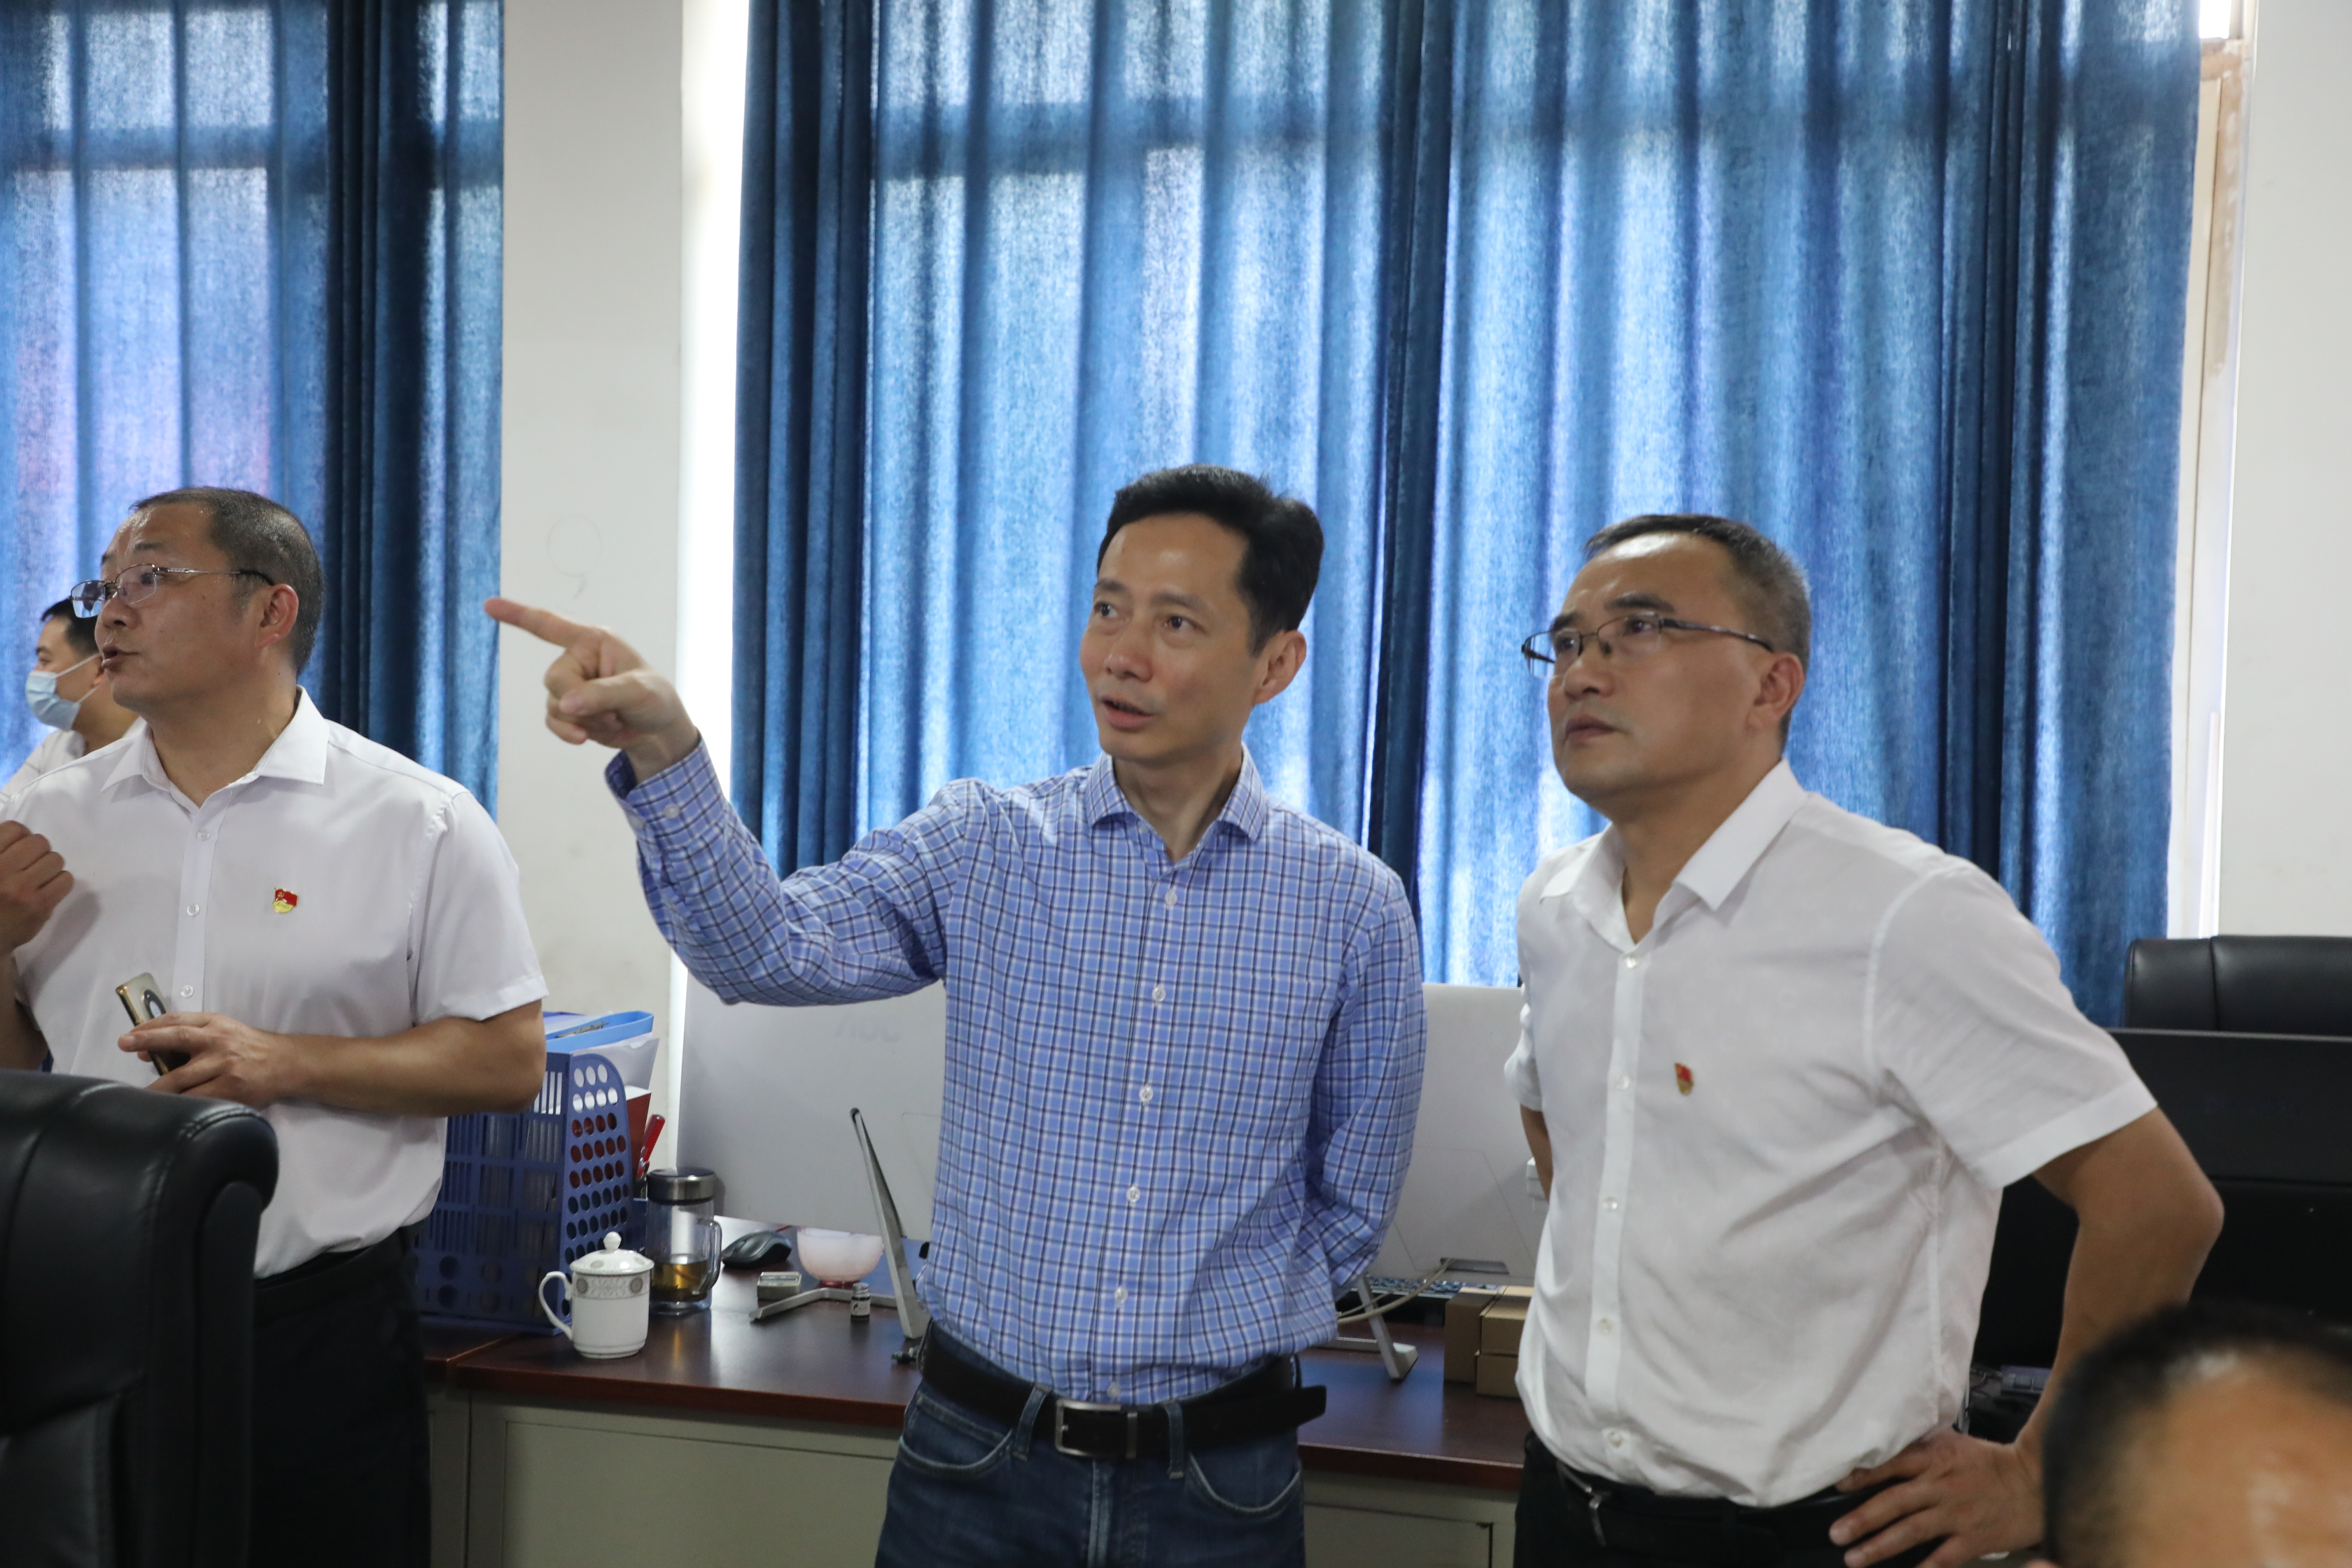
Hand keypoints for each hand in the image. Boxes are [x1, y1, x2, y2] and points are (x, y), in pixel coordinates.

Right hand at [0, 821, 72, 951]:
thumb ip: (0, 848)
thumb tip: (21, 831)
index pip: (14, 829)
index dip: (20, 835)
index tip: (18, 847)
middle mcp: (1, 871)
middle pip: (39, 842)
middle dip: (37, 850)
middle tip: (29, 863)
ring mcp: (22, 890)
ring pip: (55, 859)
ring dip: (49, 866)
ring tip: (37, 876)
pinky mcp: (40, 906)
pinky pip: (66, 879)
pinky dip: (59, 881)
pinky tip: (46, 888)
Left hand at [123, 1012, 298, 1105]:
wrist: (286, 1063)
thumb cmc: (248, 1047)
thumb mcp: (223, 1031)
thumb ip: (190, 1036)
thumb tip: (145, 1051)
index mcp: (215, 1024)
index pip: (177, 1020)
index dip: (150, 1026)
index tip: (129, 1036)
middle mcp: (218, 1041)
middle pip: (177, 1039)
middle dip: (149, 1041)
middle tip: (124, 1044)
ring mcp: (224, 1065)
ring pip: (181, 1077)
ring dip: (156, 1087)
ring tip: (137, 1095)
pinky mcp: (230, 1088)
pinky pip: (197, 1098)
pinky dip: (179, 1103)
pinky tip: (166, 1109)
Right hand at [483, 597, 700, 778]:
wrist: (657, 731)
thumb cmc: (654, 699)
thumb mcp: (638, 692)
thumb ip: (602, 694)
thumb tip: (564, 704)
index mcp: (593, 642)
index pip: (550, 625)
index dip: (519, 615)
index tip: (489, 604)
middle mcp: (577, 660)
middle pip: (554, 679)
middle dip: (580, 701)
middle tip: (614, 711)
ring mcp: (571, 686)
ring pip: (554, 704)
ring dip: (584, 720)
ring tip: (613, 718)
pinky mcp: (569, 711)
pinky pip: (553, 722)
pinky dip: (570, 732)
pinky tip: (588, 737)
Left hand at [1829, 1427, 2042, 1567]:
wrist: (2036, 1482)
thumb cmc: (1989, 1462)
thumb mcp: (1952, 1444)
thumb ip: (1921, 1447)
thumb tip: (1885, 1446)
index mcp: (1933, 1458)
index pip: (1891, 1464)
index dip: (1862, 1476)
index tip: (1837, 1487)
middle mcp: (1940, 1485)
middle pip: (1894, 1502)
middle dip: (1862, 1520)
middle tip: (1836, 1534)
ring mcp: (1957, 1514)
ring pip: (1911, 1531)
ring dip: (1880, 1546)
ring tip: (1853, 1559)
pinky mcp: (1974, 1539)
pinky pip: (1943, 1557)